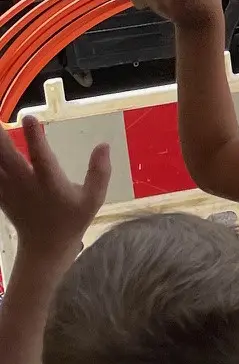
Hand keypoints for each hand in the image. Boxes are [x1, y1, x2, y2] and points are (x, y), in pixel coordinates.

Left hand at [0, 117, 110, 265]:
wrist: (45, 247)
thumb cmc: (72, 220)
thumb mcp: (94, 200)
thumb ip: (100, 172)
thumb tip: (104, 144)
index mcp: (50, 184)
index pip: (42, 157)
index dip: (35, 138)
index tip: (29, 116)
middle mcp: (26, 185)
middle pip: (9, 158)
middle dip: (0, 137)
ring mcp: (10, 190)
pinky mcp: (1, 194)